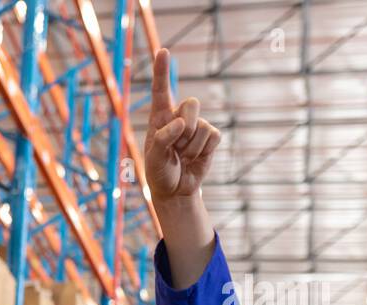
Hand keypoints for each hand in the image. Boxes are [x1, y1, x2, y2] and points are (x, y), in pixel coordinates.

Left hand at [145, 48, 220, 201]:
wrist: (175, 189)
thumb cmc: (159, 172)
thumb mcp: (154, 159)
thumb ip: (163, 139)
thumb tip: (180, 124)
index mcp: (159, 118)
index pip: (161, 91)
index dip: (162, 71)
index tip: (163, 51)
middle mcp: (178, 117)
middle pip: (191, 103)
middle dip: (185, 126)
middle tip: (176, 147)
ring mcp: (196, 126)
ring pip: (200, 125)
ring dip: (190, 147)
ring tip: (182, 156)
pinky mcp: (210, 137)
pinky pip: (212, 136)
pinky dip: (203, 151)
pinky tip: (195, 158)